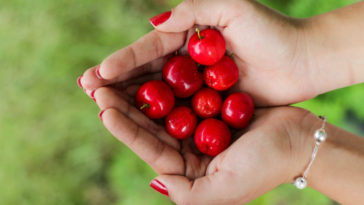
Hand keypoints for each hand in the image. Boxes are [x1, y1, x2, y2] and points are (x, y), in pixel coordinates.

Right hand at [79, 0, 318, 105]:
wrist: (303, 60)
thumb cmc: (271, 31)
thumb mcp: (231, 7)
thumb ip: (193, 11)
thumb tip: (155, 23)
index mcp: (190, 35)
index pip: (149, 47)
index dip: (123, 60)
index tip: (99, 72)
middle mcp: (188, 59)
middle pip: (147, 71)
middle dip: (117, 80)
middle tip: (87, 89)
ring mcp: (197, 83)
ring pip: (158, 92)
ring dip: (130, 98)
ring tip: (102, 104)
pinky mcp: (208, 102)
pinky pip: (178, 110)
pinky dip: (157, 116)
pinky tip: (136, 122)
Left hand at [92, 81, 318, 203]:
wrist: (299, 141)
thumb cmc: (265, 166)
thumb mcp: (224, 190)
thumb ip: (189, 195)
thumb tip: (156, 181)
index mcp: (187, 169)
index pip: (150, 148)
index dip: (125, 130)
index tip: (104, 110)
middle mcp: (188, 148)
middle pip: (150, 126)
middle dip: (123, 107)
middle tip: (98, 87)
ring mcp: (198, 125)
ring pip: (162, 107)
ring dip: (139, 91)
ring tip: (114, 76)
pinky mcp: (209, 106)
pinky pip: (183, 92)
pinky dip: (166, 80)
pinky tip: (148, 67)